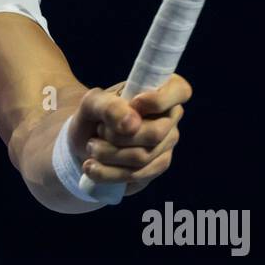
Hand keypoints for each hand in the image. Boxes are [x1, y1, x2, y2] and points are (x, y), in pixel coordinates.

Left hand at [67, 74, 190, 196]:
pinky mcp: (156, 167)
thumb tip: (132, 124)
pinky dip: (108, 172)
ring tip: (91, 147)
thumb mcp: (91, 104)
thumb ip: (108, 107)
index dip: (159, 100)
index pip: (180, 90)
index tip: (134, 103)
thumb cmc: (93, 116)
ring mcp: (166, 144)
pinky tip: (92, 166)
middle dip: (117, 135)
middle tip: (98, 130)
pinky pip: (137, 175)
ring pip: (143, 157)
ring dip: (108, 154)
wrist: (84, 142)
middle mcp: (170, 117)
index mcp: (161, 90)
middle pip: (155, 133)